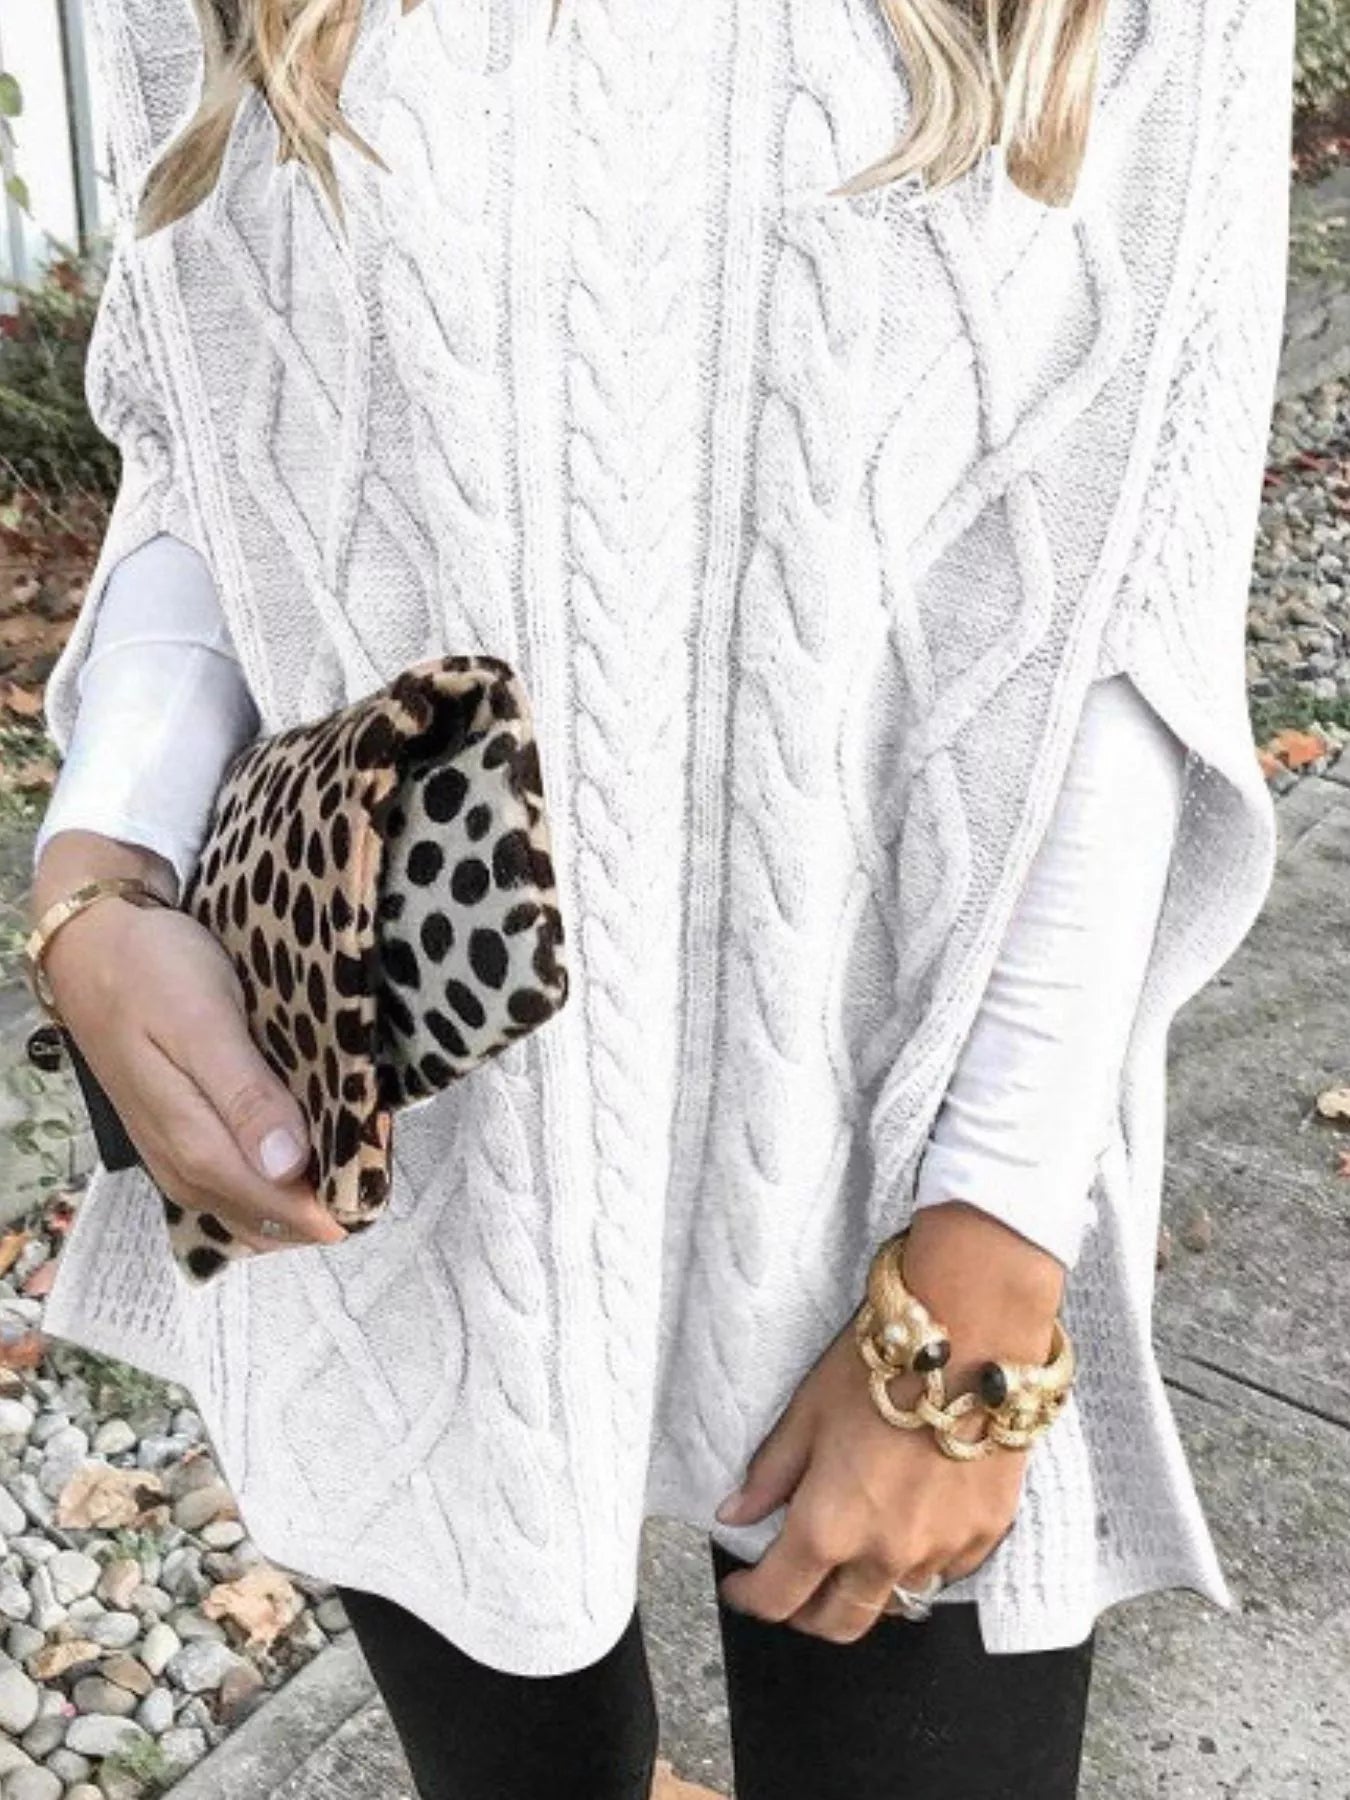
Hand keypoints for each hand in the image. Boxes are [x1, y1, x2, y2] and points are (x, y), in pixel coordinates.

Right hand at [32, 831, 346, 1254]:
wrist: (91, 944)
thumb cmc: (156, 972)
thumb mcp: (204, 1021)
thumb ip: (243, 1095)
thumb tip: (287, 1167)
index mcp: (189, 1137)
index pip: (265, 1200)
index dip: (319, 1210)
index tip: (371, 1199)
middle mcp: (178, 1162)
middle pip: (256, 1213)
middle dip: (314, 1212)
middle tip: (372, 1181)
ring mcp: (171, 1154)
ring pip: (241, 1207)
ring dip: (293, 1203)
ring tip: (348, 1176)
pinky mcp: (173, 1136)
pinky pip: (226, 1185)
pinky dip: (267, 1187)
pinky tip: (301, 1165)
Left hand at [713, 1202, 1063, 1642]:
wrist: (973, 1338)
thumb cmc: (880, 1367)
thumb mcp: (806, 1412)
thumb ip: (770, 1474)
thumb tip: (734, 1514)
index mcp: (829, 1527)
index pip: (778, 1598)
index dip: (749, 1597)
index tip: (741, 1585)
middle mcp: (885, 1554)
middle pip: (838, 1623)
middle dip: (806, 1613)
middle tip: (792, 1583)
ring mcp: (941, 1550)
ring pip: (894, 1602)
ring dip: (865, 1588)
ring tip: (852, 1550)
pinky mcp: (985, 1533)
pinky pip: (944, 1574)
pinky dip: (918, 1564)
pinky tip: (908, 1527)